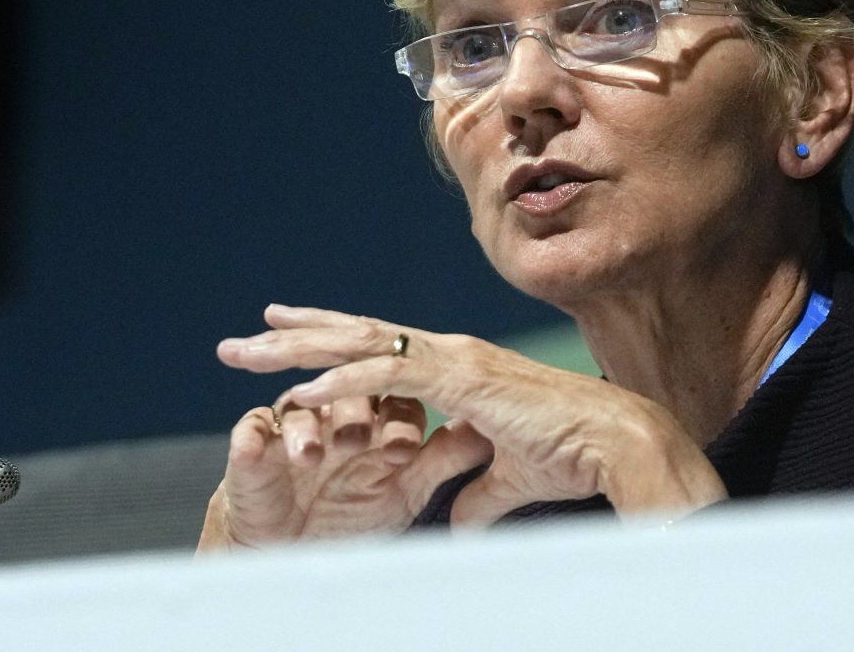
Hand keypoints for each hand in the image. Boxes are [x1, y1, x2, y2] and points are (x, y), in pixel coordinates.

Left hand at [210, 305, 726, 532]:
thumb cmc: (569, 455)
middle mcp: (445, 352)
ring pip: (358, 344)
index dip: (329, 337)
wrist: (612, 442)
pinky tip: (301, 391)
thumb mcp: (505, 480)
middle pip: (353, 335)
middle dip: (293, 336)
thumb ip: (474, 496)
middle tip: (240, 339)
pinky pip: (386, 374)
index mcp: (453, 366)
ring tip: (247, 353)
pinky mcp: (459, 376)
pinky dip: (341, 382)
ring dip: (298, 350)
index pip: (376, 344)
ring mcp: (450, 358)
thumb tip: (453, 522)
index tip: (286, 332)